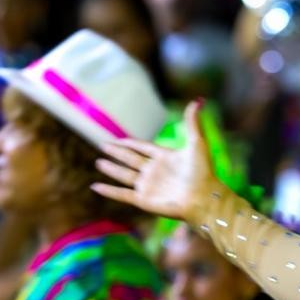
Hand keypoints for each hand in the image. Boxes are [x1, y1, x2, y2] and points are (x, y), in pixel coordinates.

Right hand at [92, 101, 217, 223]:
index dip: (131, 143)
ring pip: (125, 175)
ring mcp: (149, 186)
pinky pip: (122, 194)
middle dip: (117, 153)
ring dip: (112, 169)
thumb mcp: (197, 142)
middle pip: (131, 160)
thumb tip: (197, 100)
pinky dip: (109, 191)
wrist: (203, 197)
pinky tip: (95, 186)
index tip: (118, 139)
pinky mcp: (144, 200)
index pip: (144, 147)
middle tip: (103, 145)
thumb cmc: (203, 171)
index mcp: (166, 157)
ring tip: (98, 162)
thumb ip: (192, 122)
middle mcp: (155, 171)